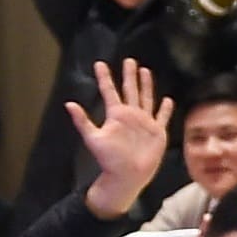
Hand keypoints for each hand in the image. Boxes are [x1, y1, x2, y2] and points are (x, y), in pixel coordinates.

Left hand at [70, 59, 174, 218]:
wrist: (128, 175)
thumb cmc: (109, 159)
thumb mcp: (93, 138)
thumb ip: (82, 121)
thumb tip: (69, 104)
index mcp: (116, 115)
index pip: (110, 91)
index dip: (105, 78)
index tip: (100, 64)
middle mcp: (130, 115)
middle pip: (130, 90)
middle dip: (129, 75)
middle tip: (129, 60)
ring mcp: (144, 122)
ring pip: (146, 98)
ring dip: (146, 85)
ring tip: (145, 71)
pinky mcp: (157, 132)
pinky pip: (162, 117)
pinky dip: (165, 109)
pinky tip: (167, 100)